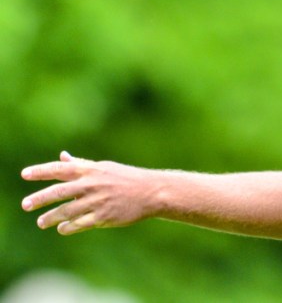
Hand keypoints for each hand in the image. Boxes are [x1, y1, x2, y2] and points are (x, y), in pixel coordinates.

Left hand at [21, 151, 160, 234]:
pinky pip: (79, 224)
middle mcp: (92, 184)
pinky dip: (68, 227)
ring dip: (51, 217)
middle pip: (60, 191)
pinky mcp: (104, 217)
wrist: (152, 192)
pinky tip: (61, 228)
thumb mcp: (105, 168)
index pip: (61, 168)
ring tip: (41, 222)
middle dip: (40, 198)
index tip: (24, 174)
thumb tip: (63, 156)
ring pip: (66, 211)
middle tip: (25, 205)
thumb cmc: (126, 179)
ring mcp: (98, 201)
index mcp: (92, 170)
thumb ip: (82, 165)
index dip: (41, 171)